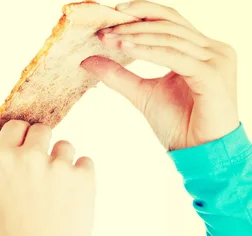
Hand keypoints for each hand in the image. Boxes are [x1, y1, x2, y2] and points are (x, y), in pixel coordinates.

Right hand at [0, 120, 95, 235]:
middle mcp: (29, 157)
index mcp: (3, 161)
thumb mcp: (1, 197)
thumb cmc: (18, 235)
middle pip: (42, 130)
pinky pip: (85, 162)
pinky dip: (82, 176)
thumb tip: (25, 153)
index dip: (23, 135)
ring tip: (60, 190)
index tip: (27, 145)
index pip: (16, 126)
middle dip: (44, 144)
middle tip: (45, 167)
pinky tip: (73, 196)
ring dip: (64, 161)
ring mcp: (58, 164)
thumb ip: (12, 170)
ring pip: (66, 146)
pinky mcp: (83, 175)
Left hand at [81, 0, 238, 150]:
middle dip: (133, 25)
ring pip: (170, 37)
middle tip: (104, 30)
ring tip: (109, 39)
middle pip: (168, 23)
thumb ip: (118, 75)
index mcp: (199, 49)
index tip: (110, 17)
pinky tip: (124, 49)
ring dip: (136, 36)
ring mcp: (216, 59)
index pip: (168, 21)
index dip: (140, 14)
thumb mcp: (142, 94)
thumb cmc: (179, 125)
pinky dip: (147, 51)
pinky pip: (174, 56)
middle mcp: (211, 49)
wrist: (200, 152)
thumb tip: (88, 60)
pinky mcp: (212, 73)